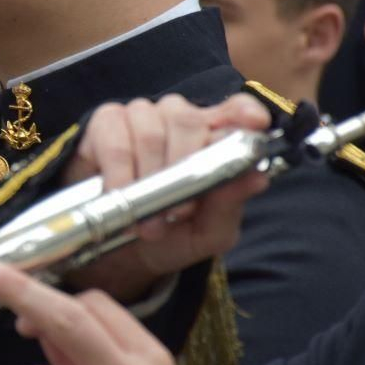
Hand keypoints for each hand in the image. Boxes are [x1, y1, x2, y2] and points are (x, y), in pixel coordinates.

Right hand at [58, 93, 269, 300]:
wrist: (119, 254)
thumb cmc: (171, 235)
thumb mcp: (207, 232)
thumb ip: (230, 205)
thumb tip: (256, 178)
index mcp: (215, 138)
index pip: (238, 111)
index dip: (244, 113)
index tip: (255, 123)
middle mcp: (180, 119)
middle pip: (189, 121)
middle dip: (184, 169)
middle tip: (177, 213)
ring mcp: (142, 116)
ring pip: (151, 132)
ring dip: (148, 180)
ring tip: (145, 217)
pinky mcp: (107, 122)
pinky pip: (116, 140)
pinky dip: (119, 174)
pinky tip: (119, 195)